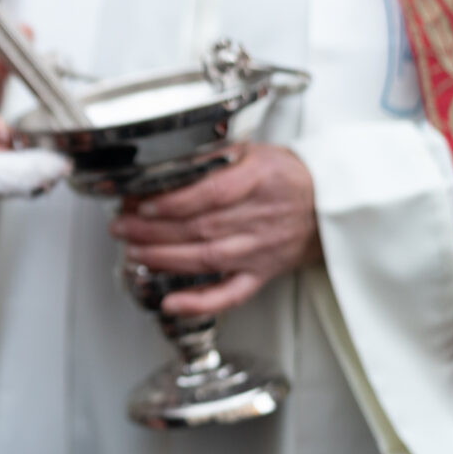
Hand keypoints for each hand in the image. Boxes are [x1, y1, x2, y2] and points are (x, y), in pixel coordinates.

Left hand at [110, 144, 321, 315]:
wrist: (331, 206)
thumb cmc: (287, 176)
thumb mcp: (255, 151)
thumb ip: (215, 156)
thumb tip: (166, 160)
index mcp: (260, 180)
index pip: (212, 193)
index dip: (175, 203)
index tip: (144, 205)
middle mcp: (261, 217)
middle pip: (201, 227)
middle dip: (153, 230)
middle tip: (121, 228)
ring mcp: (261, 249)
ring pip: (207, 258)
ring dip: (164, 258)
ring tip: (132, 252)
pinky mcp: (262, 273)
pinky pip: (231, 293)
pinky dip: (200, 302)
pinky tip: (171, 302)